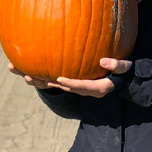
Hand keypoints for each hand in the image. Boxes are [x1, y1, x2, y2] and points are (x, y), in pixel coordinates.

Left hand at [8, 58, 131, 97]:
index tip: (59, 79)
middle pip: (66, 88)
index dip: (71, 83)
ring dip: (44, 82)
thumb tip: (103, 60)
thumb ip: (117, 65)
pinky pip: (62, 82)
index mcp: (98, 88)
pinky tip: (37, 71)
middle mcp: (87, 90)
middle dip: (49, 83)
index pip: (82, 86)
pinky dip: (49, 78)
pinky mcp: (79, 83)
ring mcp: (82, 88)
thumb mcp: (126, 68)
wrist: (126, 79)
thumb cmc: (126, 71)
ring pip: (60, 86)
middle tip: (31, 77)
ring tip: (25, 76)